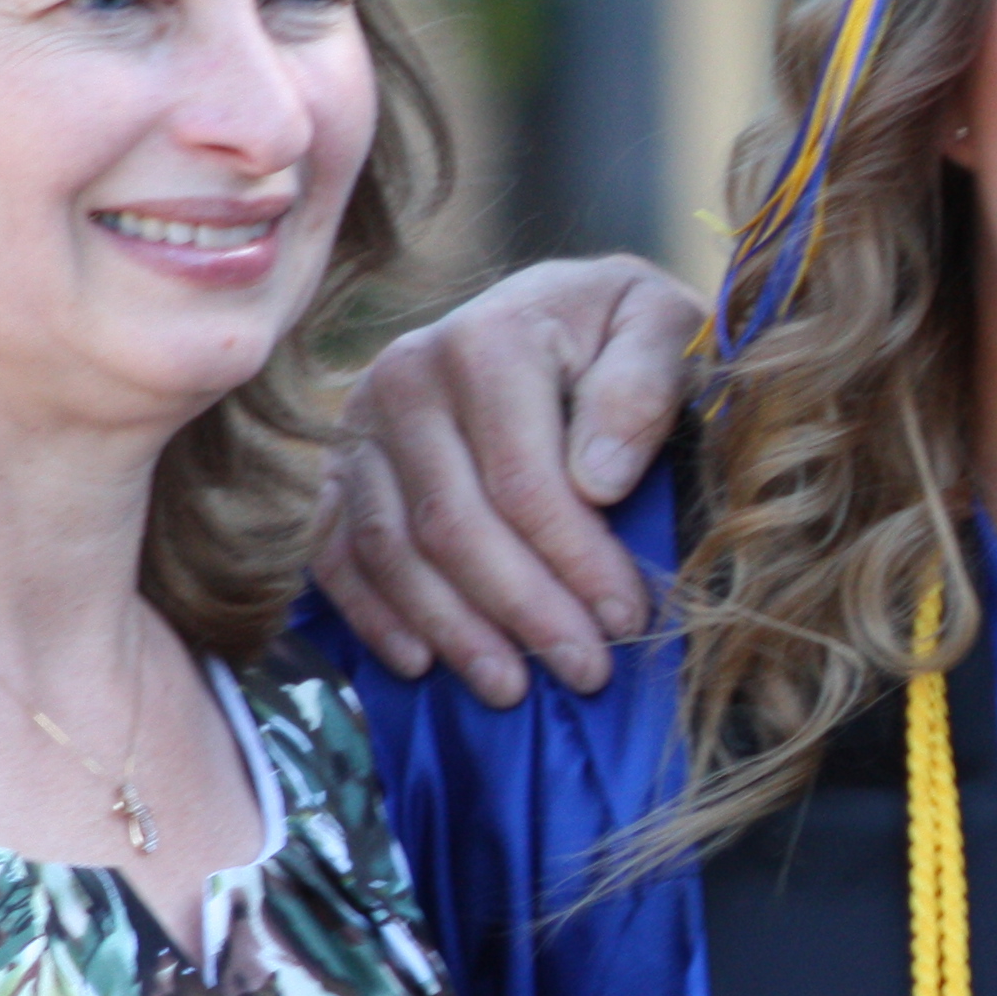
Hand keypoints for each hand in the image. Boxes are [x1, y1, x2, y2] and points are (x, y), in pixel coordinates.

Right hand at [316, 254, 700, 702]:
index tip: (625, 618)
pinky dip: (374, 615)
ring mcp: (360, 426)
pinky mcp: (340, 468)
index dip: (575, 560)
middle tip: (584, 671)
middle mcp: (404, 378)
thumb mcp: (658, 323)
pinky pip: (339, 554)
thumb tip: (600, 479)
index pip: (523, 481)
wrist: (551, 309)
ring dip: (453, 629)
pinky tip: (421, 662)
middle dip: (524, 610)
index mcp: (485, 340)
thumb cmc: (616, 328)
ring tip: (513, 687)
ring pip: (393, 550)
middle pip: (454, 524)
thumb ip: (643, 384)